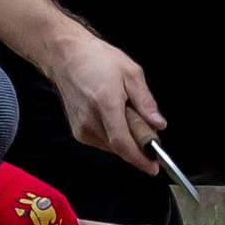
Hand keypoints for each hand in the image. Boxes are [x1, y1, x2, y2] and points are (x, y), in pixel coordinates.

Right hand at [47, 30, 164, 174]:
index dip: (139, 158)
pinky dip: (114, 135)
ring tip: (125, 112)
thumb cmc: (97, 59)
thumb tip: (158, 124)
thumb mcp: (131, 73)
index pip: (123, 142)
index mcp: (105, 103)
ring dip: (125, 138)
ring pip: (111, 146)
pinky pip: (102, 142)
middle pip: (119, 146)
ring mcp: (81, 128)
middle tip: (146, 126)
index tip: (153, 167)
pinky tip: (113, 116)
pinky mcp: (77, 131)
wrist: (66, 56)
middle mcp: (90, 120)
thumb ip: (145, 101)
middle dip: (137, 144)